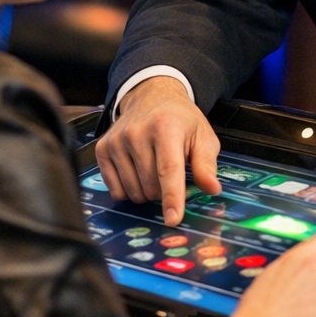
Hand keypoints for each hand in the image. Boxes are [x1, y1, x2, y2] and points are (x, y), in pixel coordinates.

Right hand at [94, 77, 220, 224]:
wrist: (151, 96)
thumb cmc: (180, 120)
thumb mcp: (202, 136)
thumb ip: (206, 164)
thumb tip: (212, 189)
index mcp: (166, 127)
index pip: (168, 170)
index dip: (172, 197)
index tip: (173, 220)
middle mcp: (137, 132)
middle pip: (151, 186)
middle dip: (163, 191)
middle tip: (169, 173)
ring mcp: (117, 141)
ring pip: (133, 191)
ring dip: (146, 192)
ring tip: (153, 170)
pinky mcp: (103, 148)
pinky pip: (115, 189)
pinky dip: (128, 190)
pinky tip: (136, 172)